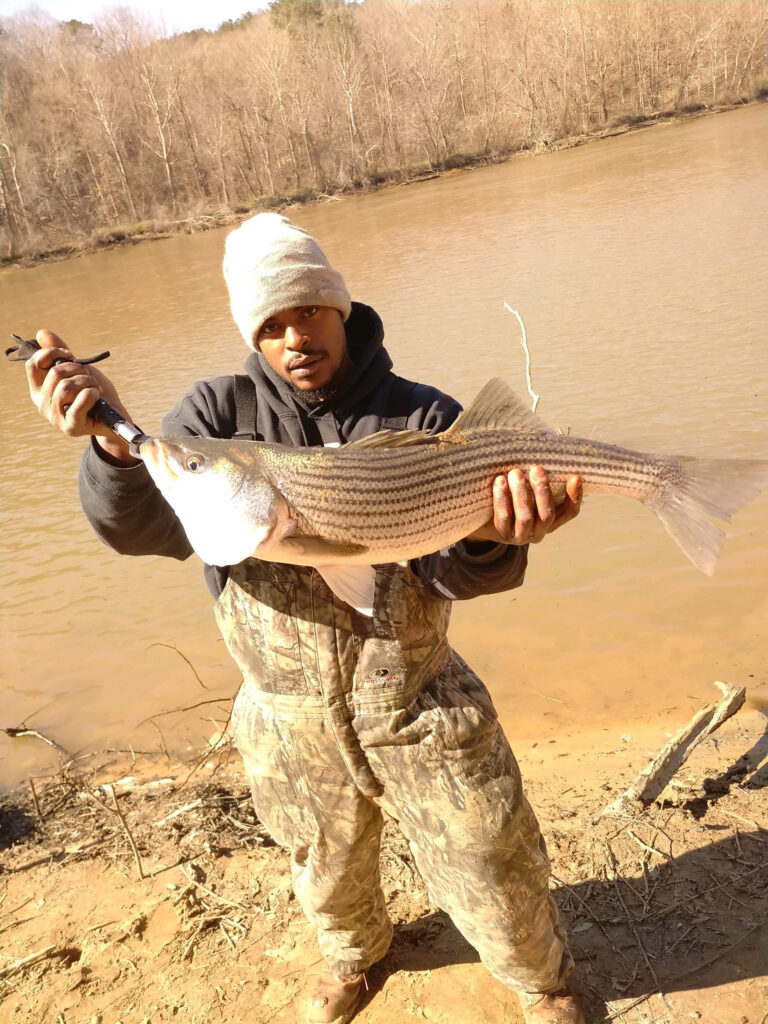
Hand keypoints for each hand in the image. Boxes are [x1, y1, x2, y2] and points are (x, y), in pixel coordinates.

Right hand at [26, 328, 138, 463]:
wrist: (113, 416)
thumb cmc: (93, 392)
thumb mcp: (77, 369)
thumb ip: (59, 353)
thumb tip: (41, 333)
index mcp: (39, 389)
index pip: (33, 364)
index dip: (51, 353)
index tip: (70, 355)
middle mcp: (42, 404)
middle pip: (55, 373)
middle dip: (78, 369)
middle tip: (89, 377)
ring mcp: (55, 418)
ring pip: (65, 387)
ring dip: (87, 381)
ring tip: (95, 387)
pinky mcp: (71, 427)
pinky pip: (78, 404)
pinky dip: (91, 394)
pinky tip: (97, 394)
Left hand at [467, 466, 581, 545]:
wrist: (481, 520)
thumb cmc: (511, 498)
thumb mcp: (528, 490)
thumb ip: (537, 479)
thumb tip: (543, 447)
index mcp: (551, 521)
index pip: (569, 512)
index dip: (574, 496)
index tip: (575, 477)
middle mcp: (538, 531)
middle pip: (547, 514)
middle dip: (542, 491)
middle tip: (536, 469)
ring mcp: (520, 535)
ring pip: (525, 517)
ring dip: (521, 494)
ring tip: (515, 473)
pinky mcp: (501, 534)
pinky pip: (503, 517)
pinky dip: (502, 499)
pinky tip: (499, 482)